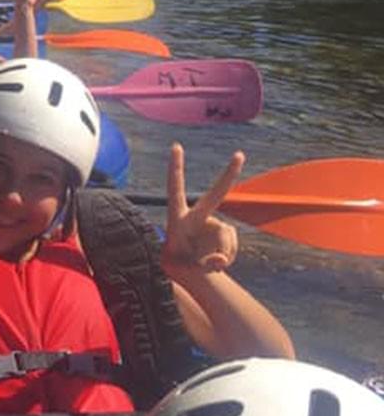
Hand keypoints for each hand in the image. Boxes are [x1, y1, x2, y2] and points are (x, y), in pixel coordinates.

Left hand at [162, 144, 241, 274]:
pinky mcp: (223, 231)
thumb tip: (221, 260)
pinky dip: (228, 256)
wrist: (187, 269)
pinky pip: (232, 244)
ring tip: (208, 264)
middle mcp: (196, 217)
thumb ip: (201, 265)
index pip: (175, 189)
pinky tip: (218, 262)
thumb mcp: (185, 269)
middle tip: (240, 155)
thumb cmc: (178, 263)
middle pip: (215, 194)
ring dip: (223, 254)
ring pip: (227, 236)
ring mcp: (211, 223)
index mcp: (177, 219)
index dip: (176, 168)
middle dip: (228, 174)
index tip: (176, 146)